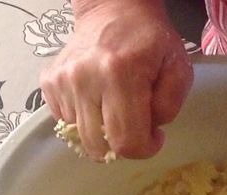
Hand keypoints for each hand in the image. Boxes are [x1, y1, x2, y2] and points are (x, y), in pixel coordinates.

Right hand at [40, 0, 192, 159]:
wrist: (113, 9)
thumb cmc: (149, 39)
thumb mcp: (178, 68)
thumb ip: (170, 106)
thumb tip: (150, 130)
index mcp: (120, 74)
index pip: (126, 142)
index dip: (144, 149)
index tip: (153, 136)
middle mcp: (85, 78)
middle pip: (98, 145)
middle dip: (121, 144)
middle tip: (135, 124)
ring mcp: (62, 80)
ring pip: (80, 136)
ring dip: (101, 130)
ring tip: (115, 105)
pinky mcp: (48, 82)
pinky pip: (65, 121)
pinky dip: (83, 119)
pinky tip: (97, 99)